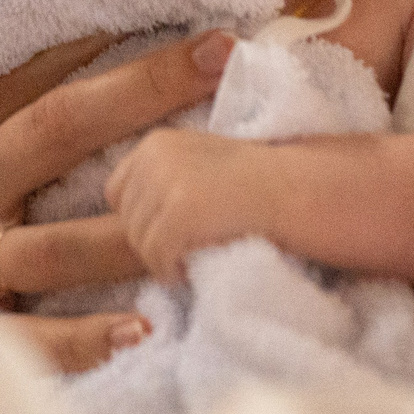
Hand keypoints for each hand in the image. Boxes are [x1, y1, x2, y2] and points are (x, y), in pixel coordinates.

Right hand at [0, 0, 231, 371]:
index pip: (28, 68)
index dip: (96, 28)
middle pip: (58, 130)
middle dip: (141, 91)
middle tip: (225, 55)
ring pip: (57, 243)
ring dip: (132, 229)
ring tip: (210, 211)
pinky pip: (30, 337)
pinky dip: (82, 340)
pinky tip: (144, 332)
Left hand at [105, 127, 269, 282]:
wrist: (297, 188)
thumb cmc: (255, 184)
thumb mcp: (199, 164)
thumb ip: (164, 181)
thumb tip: (131, 221)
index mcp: (156, 142)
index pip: (116, 193)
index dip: (141, 218)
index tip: (173, 231)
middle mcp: (154, 155)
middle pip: (126, 220)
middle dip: (151, 242)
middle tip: (185, 252)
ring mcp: (166, 182)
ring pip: (139, 243)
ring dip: (162, 260)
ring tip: (192, 259)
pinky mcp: (180, 212)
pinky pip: (156, 257)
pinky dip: (171, 271)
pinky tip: (194, 268)